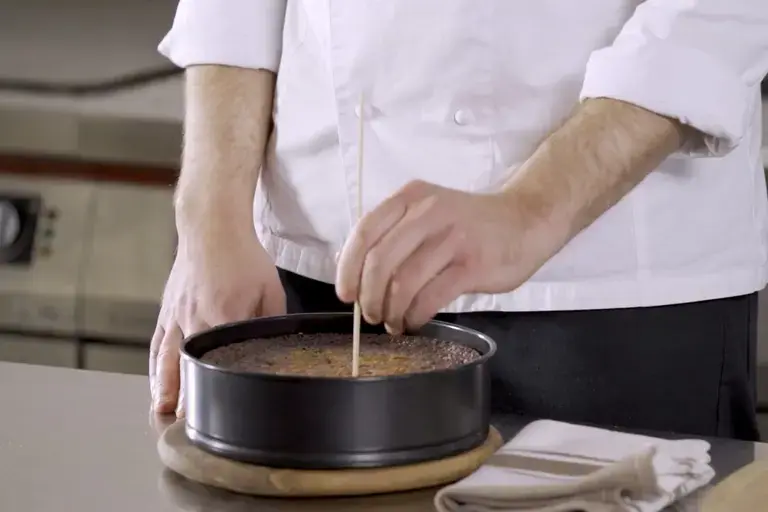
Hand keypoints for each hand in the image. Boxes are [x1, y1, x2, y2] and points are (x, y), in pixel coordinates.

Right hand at [149, 235, 284, 416]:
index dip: (216, 391)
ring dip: (164, 389)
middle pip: (188, 369)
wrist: (212, 226)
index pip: (218, 364)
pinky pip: (157, 344)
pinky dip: (155, 366)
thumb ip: (271, 323)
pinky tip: (155, 381)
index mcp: (222, 318)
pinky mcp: (167, 309)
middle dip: (187, 399)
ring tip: (164, 412)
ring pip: (166, 361)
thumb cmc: (243, 255)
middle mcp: (194, 322)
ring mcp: (176, 316)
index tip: (217, 414)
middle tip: (187, 426)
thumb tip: (276, 346)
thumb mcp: (270, 290)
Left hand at [335, 180, 534, 332]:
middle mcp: (428, 212)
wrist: (525, 220)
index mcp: (411, 197)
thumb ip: (394, 233)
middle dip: (369, 297)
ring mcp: (452, 238)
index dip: (348, 268)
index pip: (365, 232)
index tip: (346, 295)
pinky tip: (415, 321)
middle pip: (380, 261)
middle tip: (371, 316)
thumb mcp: (428, 212)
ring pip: (403, 282)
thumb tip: (353, 271)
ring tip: (394, 322)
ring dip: (391, 311)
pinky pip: (430, 297)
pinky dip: (415, 315)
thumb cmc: (468, 224)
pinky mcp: (472, 265)